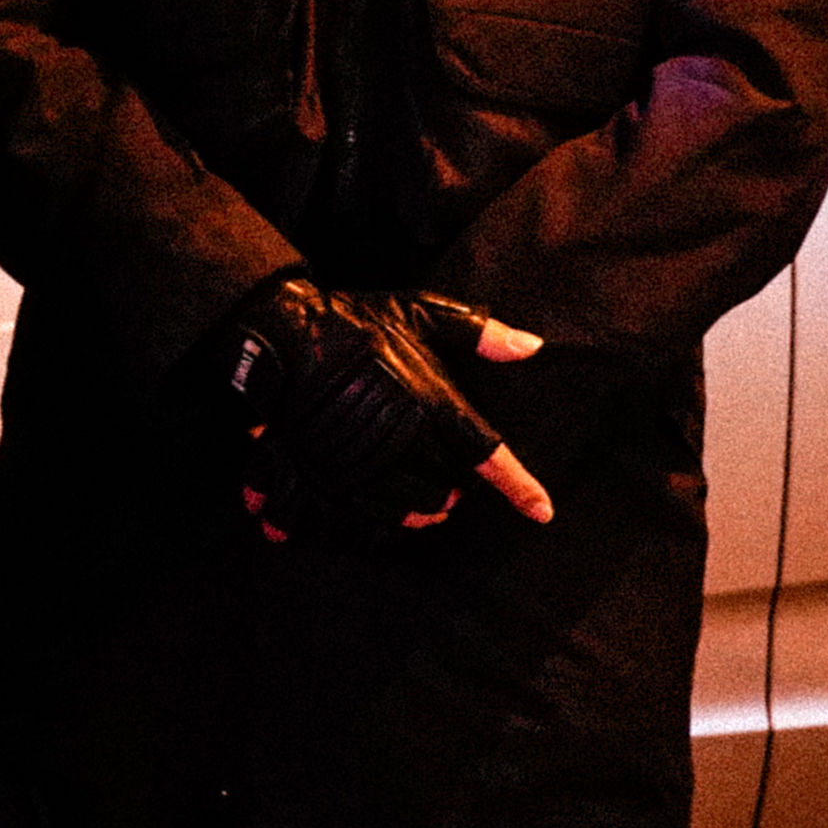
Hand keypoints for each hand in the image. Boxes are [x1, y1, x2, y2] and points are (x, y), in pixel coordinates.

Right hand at [222, 274, 550, 541]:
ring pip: (412, 507)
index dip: (518, 486)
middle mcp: (405, 439)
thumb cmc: (355, 322)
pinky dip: (387, 514)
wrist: (286, 335)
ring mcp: (369, 461)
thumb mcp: (420, 313)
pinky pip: (372, 511)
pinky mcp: (335, 473)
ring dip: (425, 508)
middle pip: (449, 490)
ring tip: (430, 500)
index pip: (488, 455)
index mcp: (433, 403)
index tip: (542, 510)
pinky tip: (391, 508)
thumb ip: (478, 334)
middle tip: (456, 481)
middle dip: (456, 490)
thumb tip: (531, 345)